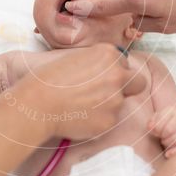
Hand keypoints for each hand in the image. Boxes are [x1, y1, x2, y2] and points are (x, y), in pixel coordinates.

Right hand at [30, 44, 145, 139]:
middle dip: (128, 87)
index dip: (115, 71)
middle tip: (108, 93)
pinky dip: (98, 120)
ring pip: (122, 103)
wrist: (37, 103)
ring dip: (108, 105)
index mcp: (109, 54)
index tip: (102, 77)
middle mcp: (118, 75)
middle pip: (138, 82)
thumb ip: (98, 61)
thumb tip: (111, 67)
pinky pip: (110, 120)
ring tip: (82, 105)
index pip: (126, 63)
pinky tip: (80, 116)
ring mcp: (116, 99)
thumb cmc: (49, 78)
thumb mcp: (76, 57)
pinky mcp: (110, 121)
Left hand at [148, 105, 175, 154]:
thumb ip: (152, 122)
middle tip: (162, 139)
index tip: (157, 133)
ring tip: (165, 144)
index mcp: (172, 111)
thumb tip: (150, 127)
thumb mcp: (160, 121)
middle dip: (163, 136)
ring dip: (167, 144)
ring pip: (175, 139)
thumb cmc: (170, 126)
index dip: (156, 129)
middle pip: (168, 130)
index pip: (161, 120)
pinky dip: (172, 152)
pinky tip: (168, 154)